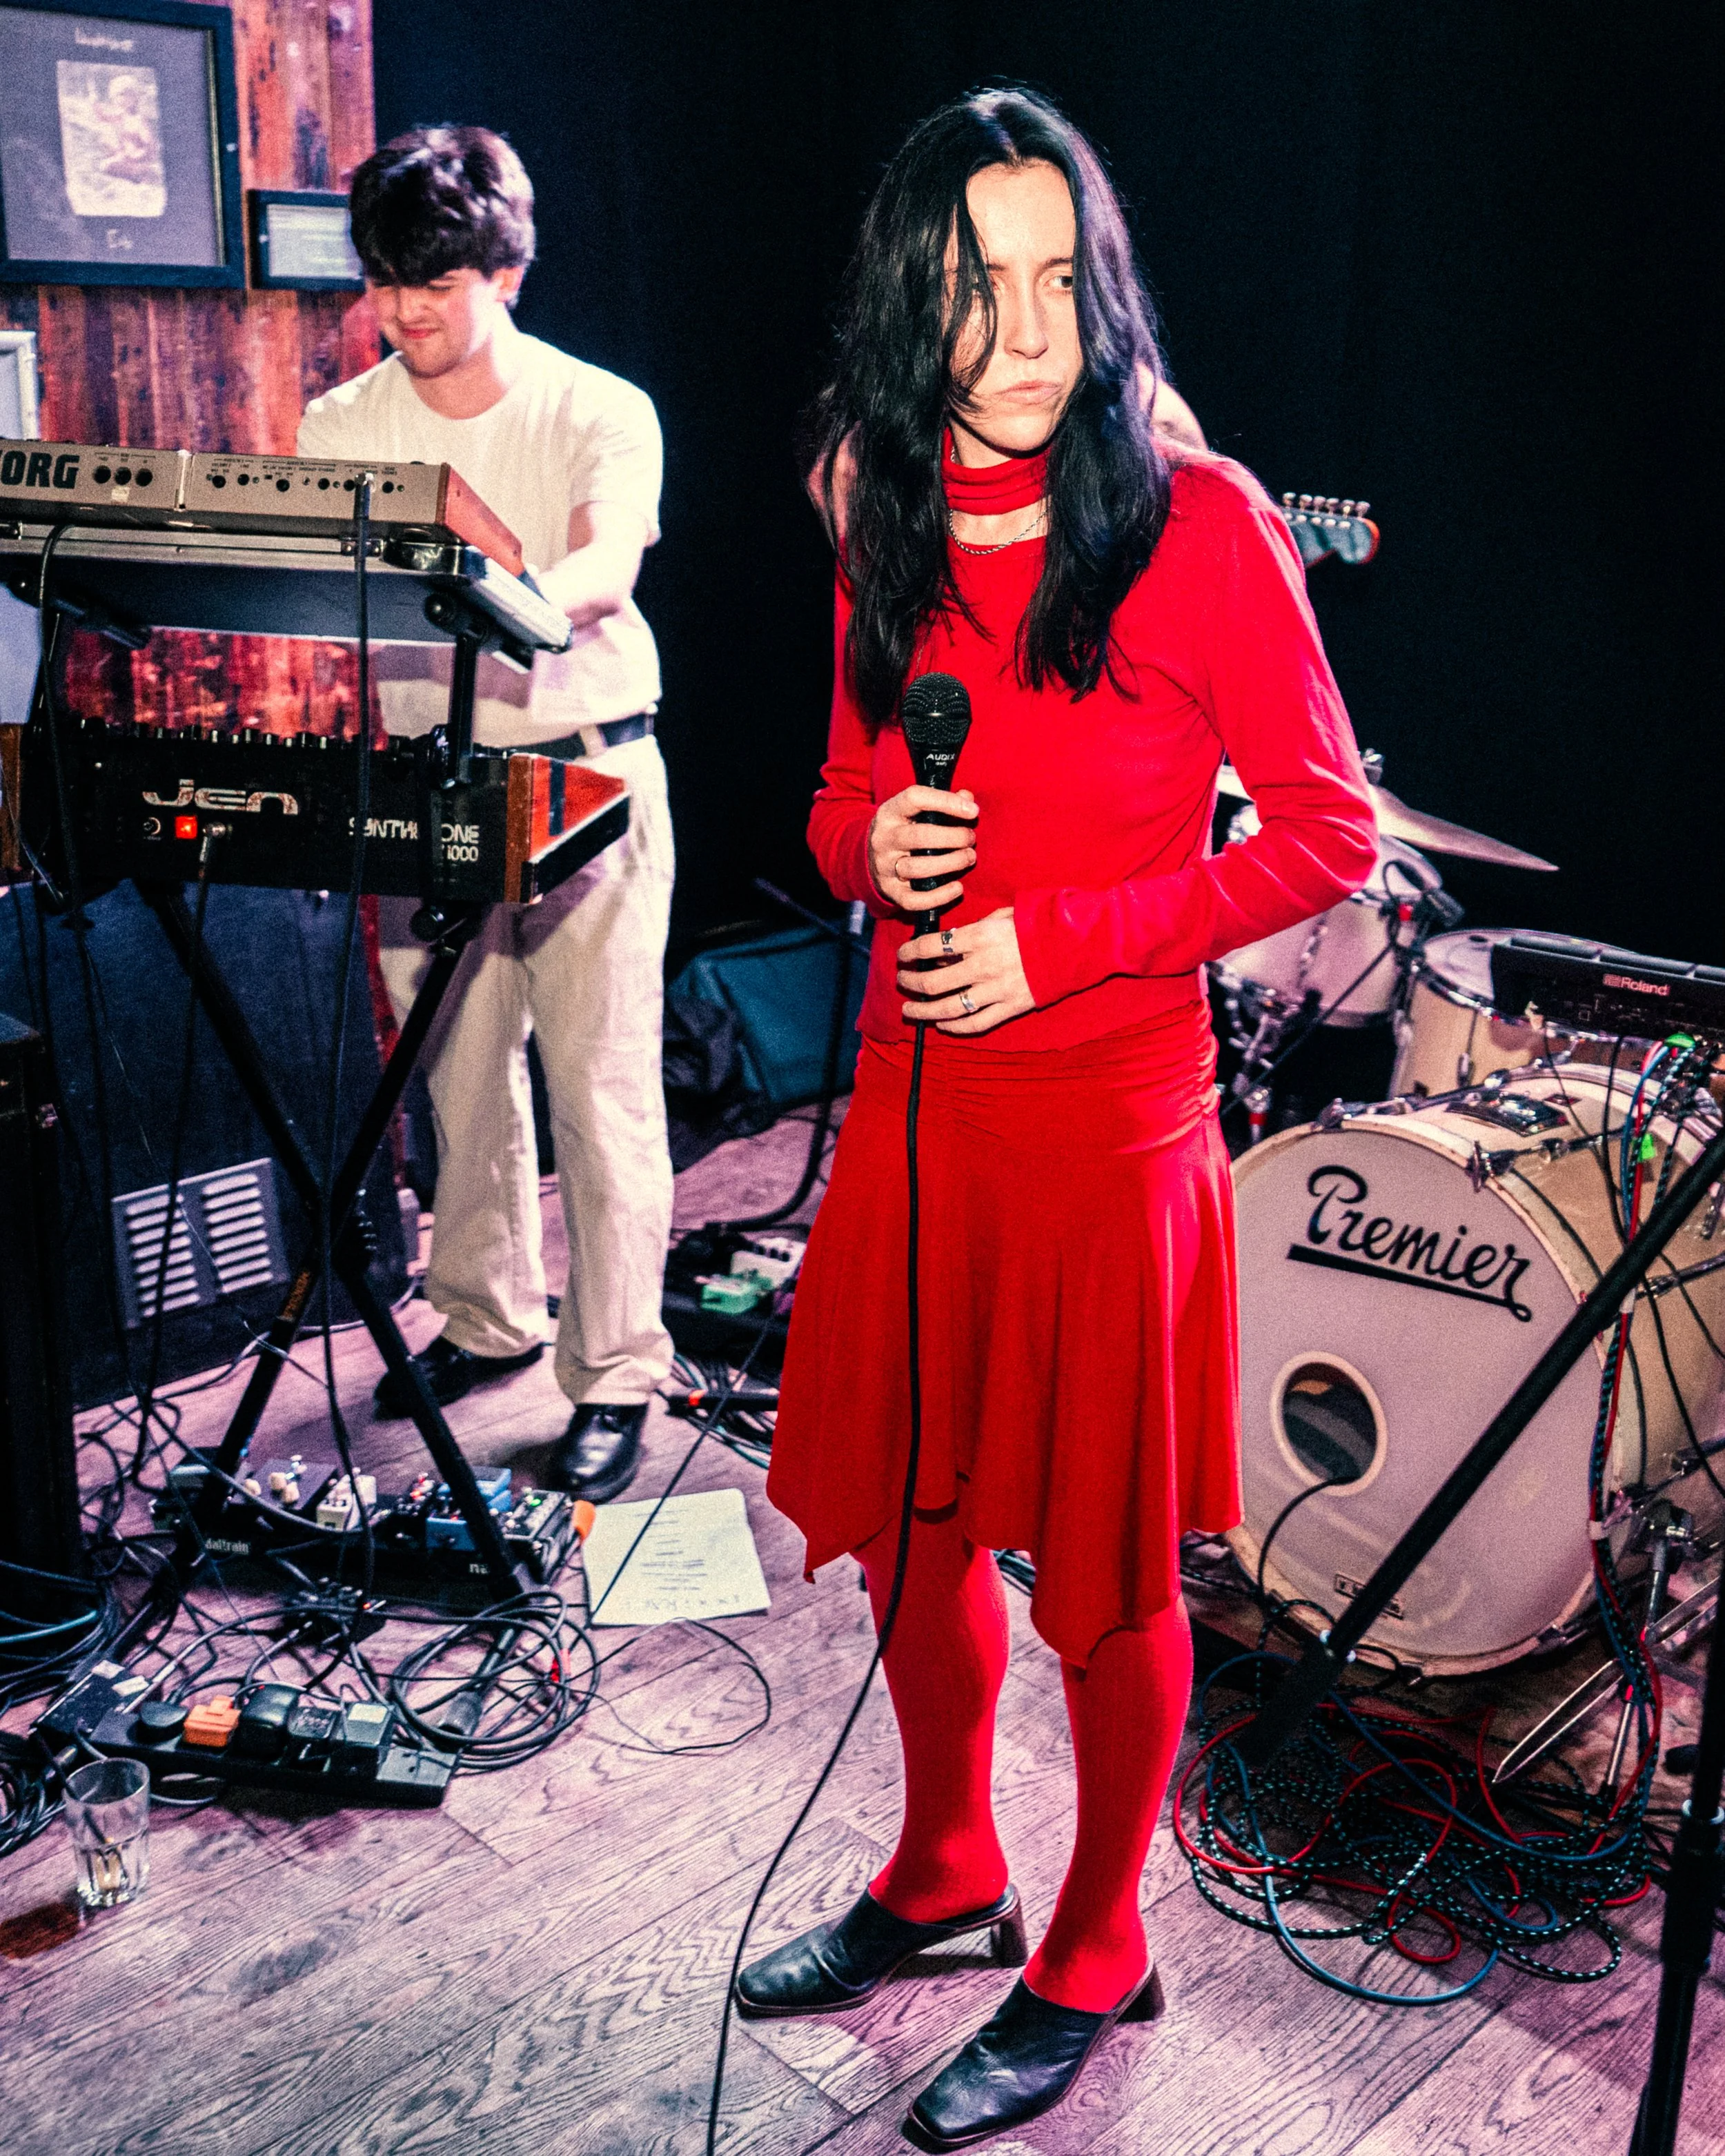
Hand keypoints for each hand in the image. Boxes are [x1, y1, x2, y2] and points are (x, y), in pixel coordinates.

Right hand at [867, 786, 977, 912]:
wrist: (868, 859)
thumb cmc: (903, 830)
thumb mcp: (914, 811)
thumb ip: (942, 802)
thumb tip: (968, 799)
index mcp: (889, 812)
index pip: (915, 798)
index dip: (946, 802)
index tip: (973, 810)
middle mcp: (883, 838)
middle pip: (919, 836)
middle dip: (953, 837)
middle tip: (971, 838)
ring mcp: (885, 867)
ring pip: (918, 868)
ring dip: (951, 863)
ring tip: (969, 857)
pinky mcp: (891, 891)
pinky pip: (914, 899)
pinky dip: (939, 896)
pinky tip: (958, 888)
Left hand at [898, 907, 1033, 1034]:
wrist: (1072, 946)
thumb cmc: (1036, 926)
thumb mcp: (1003, 915)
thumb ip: (974, 928)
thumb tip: (948, 942)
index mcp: (979, 937)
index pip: (930, 946)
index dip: (909, 952)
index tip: (903, 955)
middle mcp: (982, 966)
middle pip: (932, 981)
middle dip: (910, 983)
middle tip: (903, 981)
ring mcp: (995, 990)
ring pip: (948, 1008)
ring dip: (924, 1011)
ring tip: (910, 1010)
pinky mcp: (1009, 1007)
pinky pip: (976, 1023)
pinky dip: (955, 1027)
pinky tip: (943, 1025)